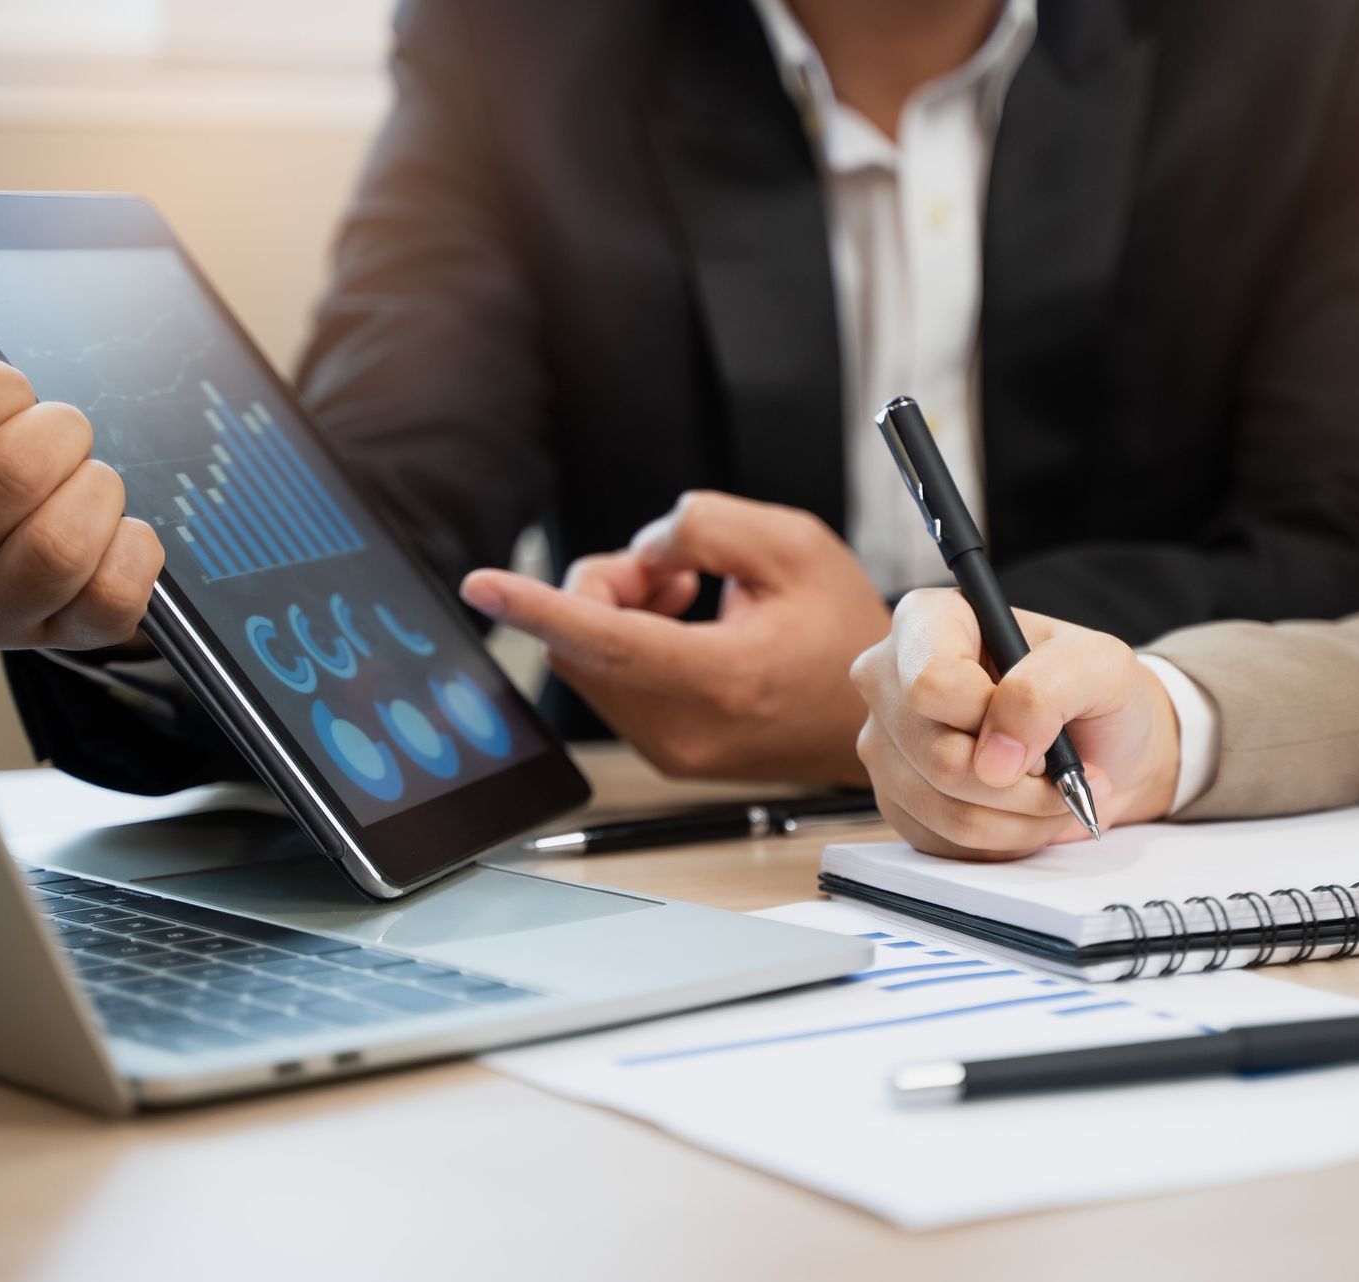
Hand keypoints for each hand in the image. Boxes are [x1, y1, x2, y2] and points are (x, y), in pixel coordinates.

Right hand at [0, 330, 162, 649]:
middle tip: (61, 434)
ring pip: (59, 545)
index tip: (7, 391)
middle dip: (59, 432)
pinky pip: (114, 596)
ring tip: (89, 482)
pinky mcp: (58, 639)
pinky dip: (135, 549)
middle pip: (12, 474)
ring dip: (96, 490)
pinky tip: (116, 532)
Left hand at [460, 491, 889, 784]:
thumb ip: (708, 526)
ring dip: (616, 613)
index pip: (606, 638)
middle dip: (606, 586)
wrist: (875, 717)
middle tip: (673, 568)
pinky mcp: (668, 755)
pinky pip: (610, 687)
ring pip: (588, 664)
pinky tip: (682, 625)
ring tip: (687, 593)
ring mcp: (673, 751)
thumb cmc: (844, 629)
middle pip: (583, 644)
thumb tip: (645, 549)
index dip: (538, 605)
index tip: (482, 585)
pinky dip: (626, 643)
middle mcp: (686, 728)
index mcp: (722, 678)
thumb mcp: (793, 545)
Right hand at [849, 589, 1180, 860]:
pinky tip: (1026, 810)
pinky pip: (947, 841)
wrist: (1100, 746)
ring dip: (1021, 814)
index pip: (931, 682)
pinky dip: (1005, 838)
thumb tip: (995, 757)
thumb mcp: (1101, 666)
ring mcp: (886, 744)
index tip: (1039, 730)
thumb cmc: (1096, 693)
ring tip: (1055, 790)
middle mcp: (891, 679)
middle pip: (938, 755)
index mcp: (929, 621)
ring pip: (946, 808)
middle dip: (1020, 779)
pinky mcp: (898, 801)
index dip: (989, 718)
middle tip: (1062, 765)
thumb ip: (1047, 690)